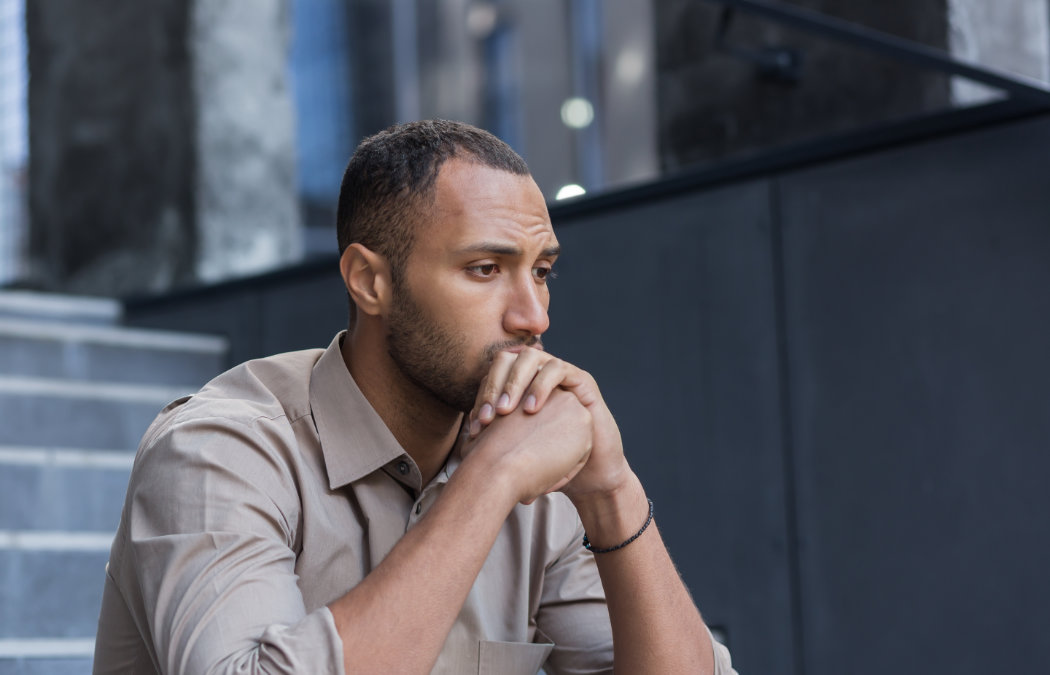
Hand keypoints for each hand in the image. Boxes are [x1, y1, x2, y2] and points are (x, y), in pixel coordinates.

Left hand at [467, 348, 632, 503]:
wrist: (588, 474)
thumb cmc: (549, 464)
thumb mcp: (517, 451)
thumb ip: (495, 441)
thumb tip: (465, 442)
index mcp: (520, 387)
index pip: (493, 376)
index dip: (481, 397)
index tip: (476, 427)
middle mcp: (537, 375)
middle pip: (507, 360)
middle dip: (494, 385)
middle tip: (489, 416)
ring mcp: (559, 374)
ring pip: (531, 357)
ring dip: (515, 382)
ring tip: (508, 410)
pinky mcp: (581, 380)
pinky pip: (558, 369)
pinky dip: (541, 385)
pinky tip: (532, 409)